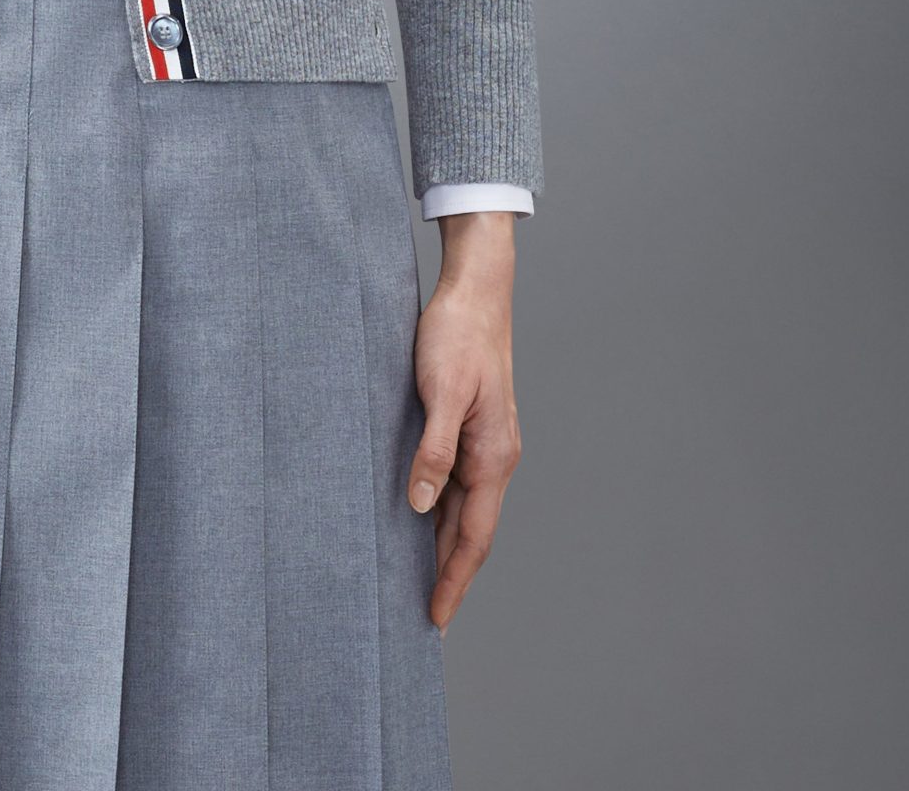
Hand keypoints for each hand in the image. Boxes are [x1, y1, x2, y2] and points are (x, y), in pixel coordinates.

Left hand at [406, 209, 520, 633]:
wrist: (476, 290)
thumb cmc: (458, 335)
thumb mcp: (439, 392)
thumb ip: (432, 450)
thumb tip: (418, 506)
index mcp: (492, 457)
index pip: (473, 537)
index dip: (453, 580)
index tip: (435, 618)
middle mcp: (494, 458)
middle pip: (469, 531)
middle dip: (448, 573)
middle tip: (421, 614)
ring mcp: (485, 444)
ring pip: (461, 509)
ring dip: (442, 544)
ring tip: (414, 579)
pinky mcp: (470, 427)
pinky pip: (455, 483)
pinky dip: (439, 509)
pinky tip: (418, 518)